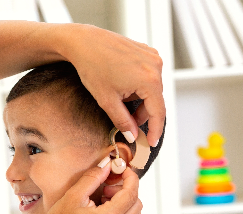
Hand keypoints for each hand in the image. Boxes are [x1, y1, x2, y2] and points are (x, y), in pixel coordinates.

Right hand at [24, 165, 142, 213]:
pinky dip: (121, 211)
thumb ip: (92, 178)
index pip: (131, 194)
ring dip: (125, 201)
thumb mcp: (72, 196)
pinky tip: (102, 207)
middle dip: (127, 189)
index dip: (130, 178)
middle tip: (109, 184)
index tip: (123, 169)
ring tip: (104, 197)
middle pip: (137, 204)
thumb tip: (106, 165)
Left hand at [52, 24, 164, 146]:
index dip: (155, 130)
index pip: (158, 112)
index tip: (152, 142)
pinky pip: (148, 75)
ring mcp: (152, 56)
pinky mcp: (147, 51)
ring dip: (139, 98)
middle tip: (128, 122)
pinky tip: (121, 83)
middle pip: (155, 100)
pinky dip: (138, 85)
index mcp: (149, 80)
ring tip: (119, 97)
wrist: (83, 42)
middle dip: (142, 113)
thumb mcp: (107, 100)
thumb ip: (123, 121)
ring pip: (151, 88)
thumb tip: (133, 135)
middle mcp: (156, 66)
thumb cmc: (92, 67)